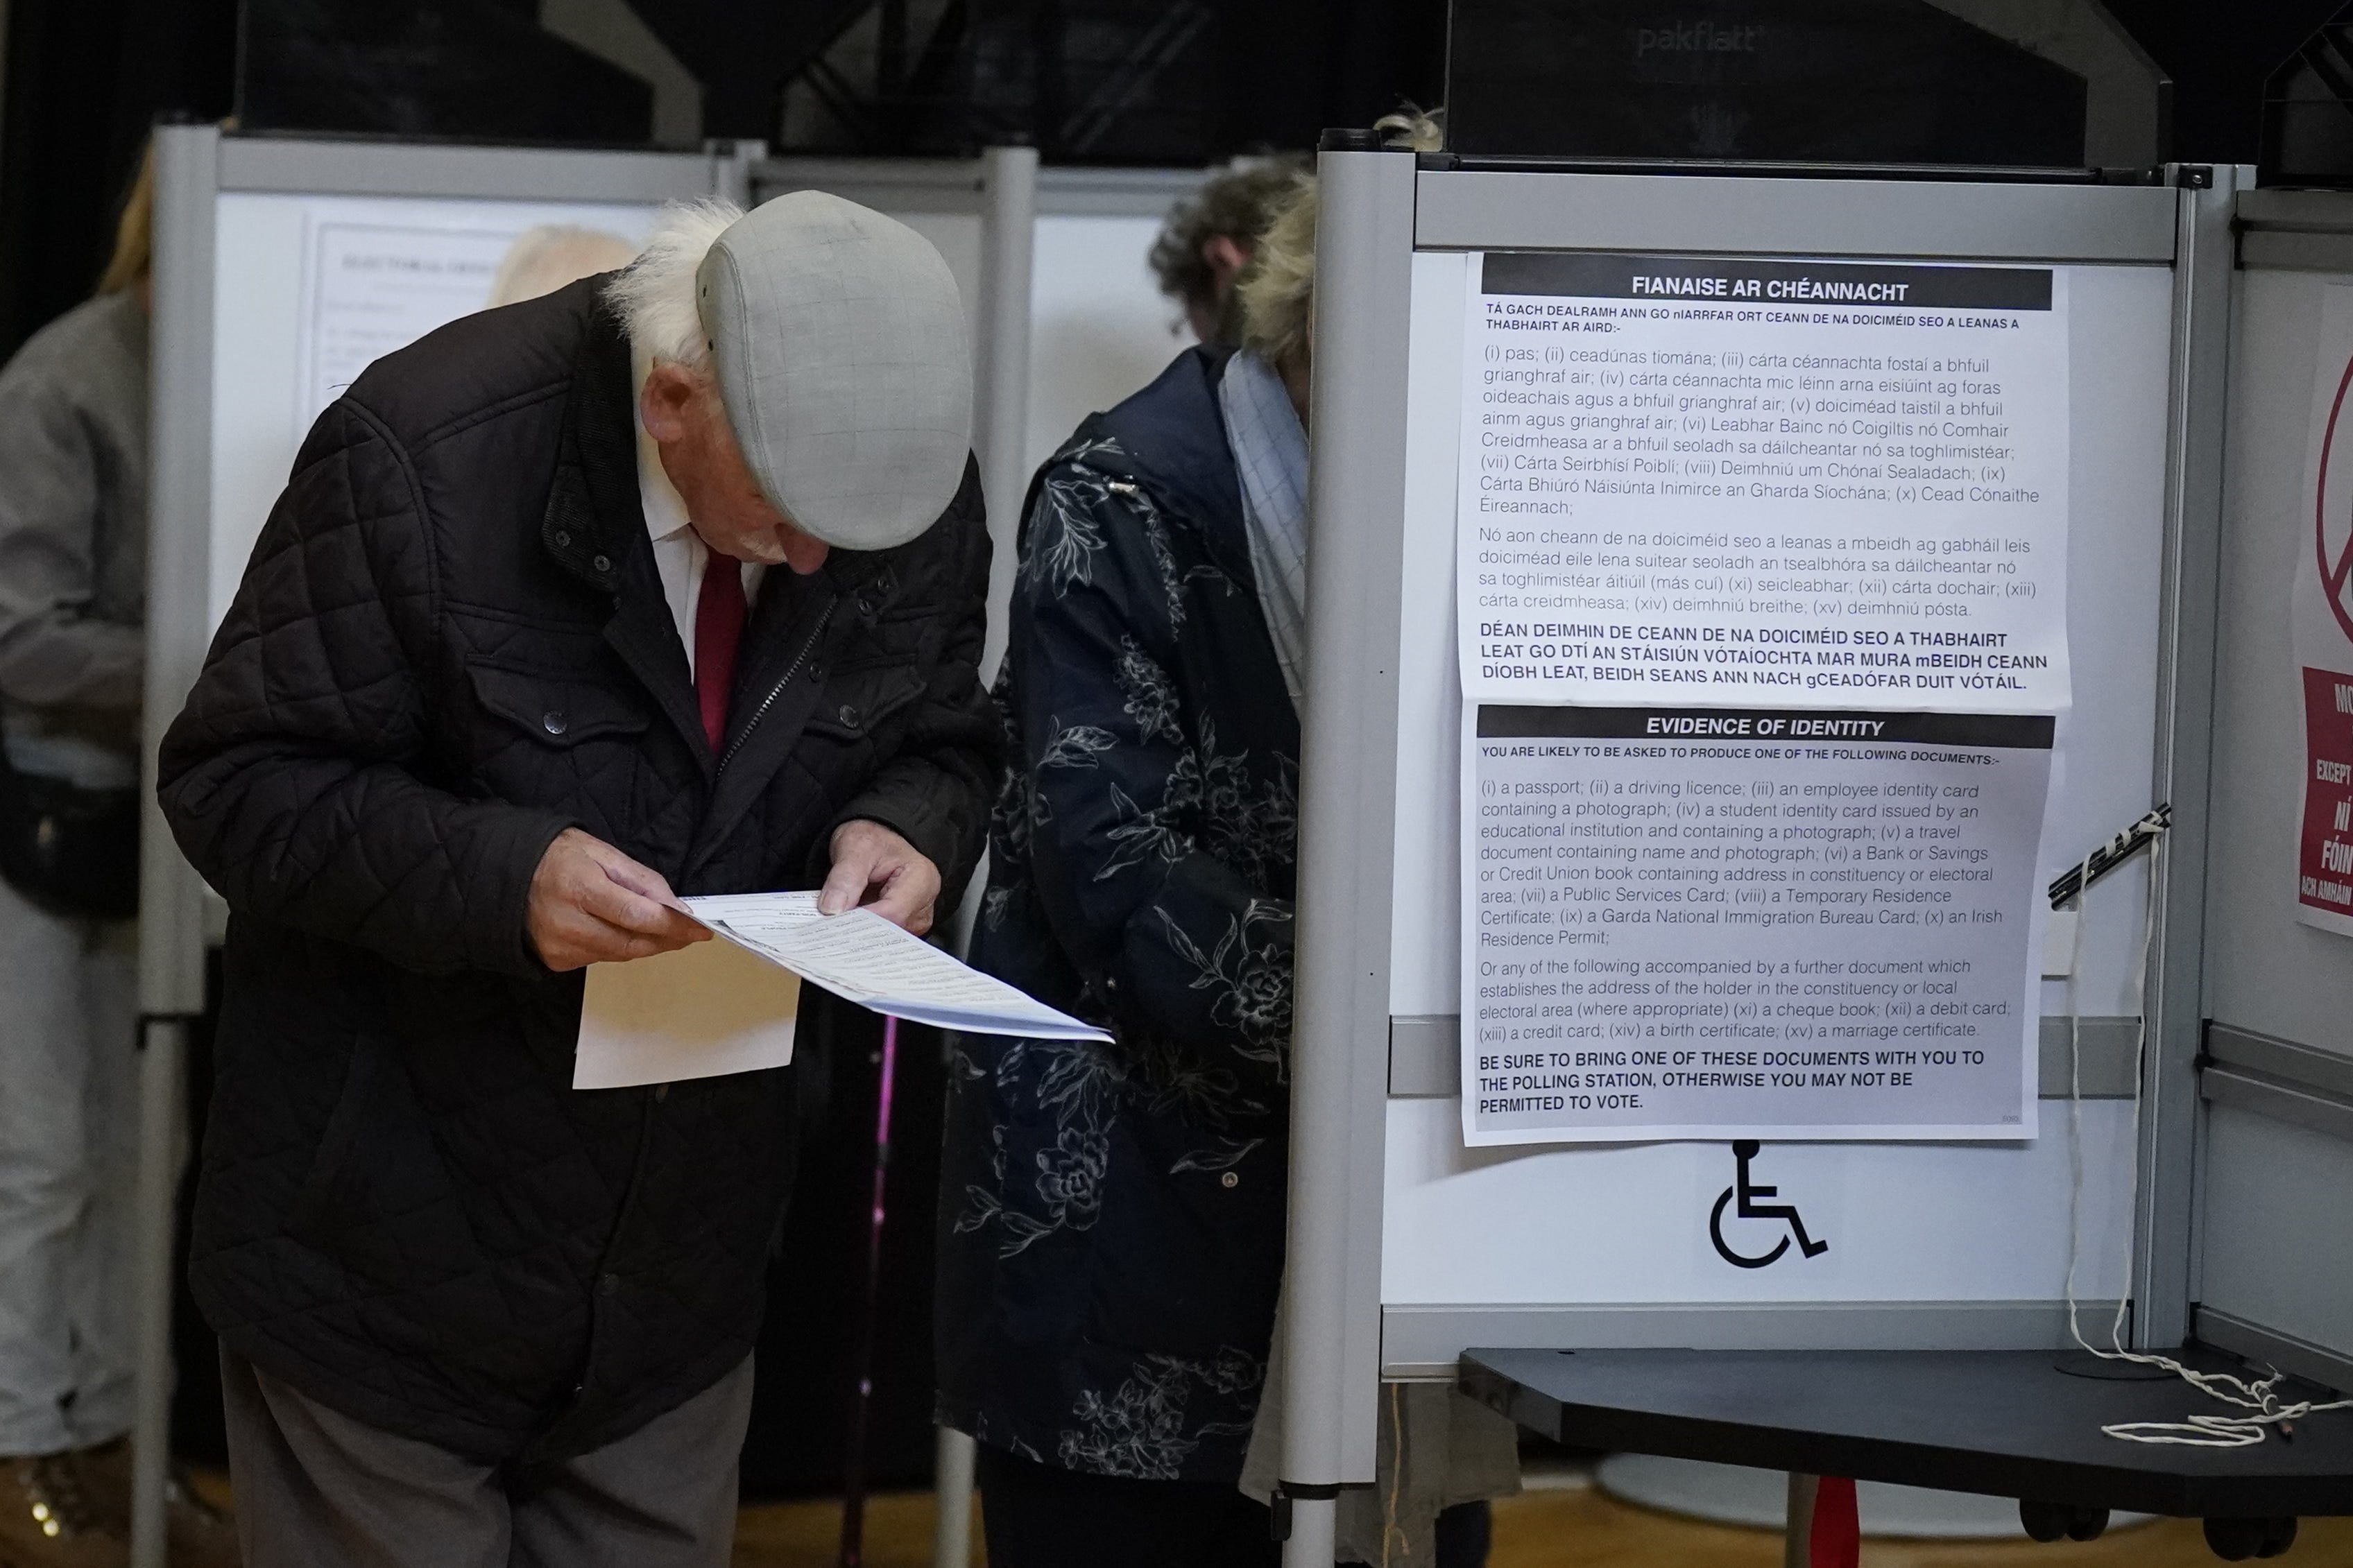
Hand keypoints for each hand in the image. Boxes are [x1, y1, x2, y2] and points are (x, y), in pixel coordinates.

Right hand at [526, 828, 710, 970]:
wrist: (504, 876)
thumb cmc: (555, 857)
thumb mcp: (601, 852)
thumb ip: (641, 880)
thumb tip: (677, 907)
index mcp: (579, 888)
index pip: (637, 916)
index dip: (673, 926)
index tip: (701, 929)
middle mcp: (567, 923)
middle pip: (632, 943)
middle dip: (667, 939)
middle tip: (690, 933)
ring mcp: (559, 947)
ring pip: (619, 954)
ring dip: (646, 944)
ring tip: (663, 931)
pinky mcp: (556, 961)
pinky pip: (601, 958)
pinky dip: (619, 947)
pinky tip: (623, 932)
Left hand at [820, 820, 942, 935]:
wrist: (877, 839)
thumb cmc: (873, 840)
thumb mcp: (856, 847)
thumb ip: (845, 877)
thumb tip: (833, 909)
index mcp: (921, 879)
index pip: (893, 913)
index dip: (861, 921)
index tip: (833, 922)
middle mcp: (923, 903)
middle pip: (890, 931)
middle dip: (857, 931)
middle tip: (827, 925)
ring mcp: (914, 918)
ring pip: (883, 939)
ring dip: (857, 934)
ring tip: (836, 921)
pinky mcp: (902, 926)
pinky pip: (880, 938)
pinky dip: (861, 933)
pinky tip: (847, 925)